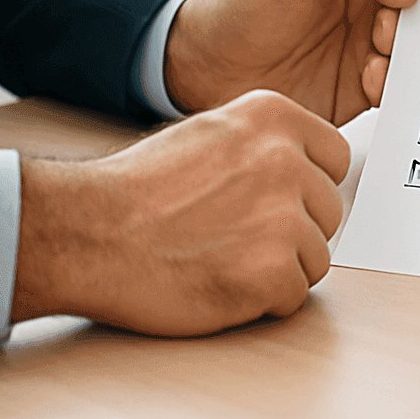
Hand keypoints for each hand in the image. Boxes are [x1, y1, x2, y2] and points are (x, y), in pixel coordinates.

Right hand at [10, 91, 350, 335]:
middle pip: (328, 211)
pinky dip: (261, 301)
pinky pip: (293, 295)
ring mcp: (283, 216)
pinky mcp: (271, 271)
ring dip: (278, 268)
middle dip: (292, 231)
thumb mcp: (210, 133)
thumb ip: (265, 144)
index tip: (270, 200)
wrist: (85, 233)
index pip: (334, 159)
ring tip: (222, 259)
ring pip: (316, 256)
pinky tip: (219, 283)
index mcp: (275, 117)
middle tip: (234, 237)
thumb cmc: (137, 191)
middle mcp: (287, 159)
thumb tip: (308, 167)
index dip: (306, 187)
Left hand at [164, 0, 418, 124]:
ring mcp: (365, 56)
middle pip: (419, 24)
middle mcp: (370, 17)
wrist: (205, 63)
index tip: (413, 1)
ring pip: (411, 60)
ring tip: (376, 61)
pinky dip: (392, 90)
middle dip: (416, 30)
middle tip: (388, 34)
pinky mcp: (356, 94)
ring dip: (405, 61)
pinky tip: (369, 82)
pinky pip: (392, 94)